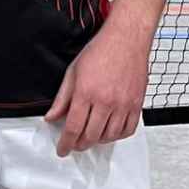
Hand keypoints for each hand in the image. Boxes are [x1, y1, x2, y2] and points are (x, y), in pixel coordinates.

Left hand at [44, 23, 150, 157]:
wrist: (126, 39)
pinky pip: (127, 130)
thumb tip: (52, 117)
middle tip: (74, 144)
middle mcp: (106, 101)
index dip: (66, 143)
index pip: (73, 128)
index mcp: (86, 93)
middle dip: (79, 145)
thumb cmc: (101, 51)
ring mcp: (123, 104)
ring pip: (109, 136)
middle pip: (90, 136)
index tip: (62, 149)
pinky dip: (117, 136)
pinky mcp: (136, 104)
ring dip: (97, 141)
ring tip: (90, 137)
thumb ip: (62, 98)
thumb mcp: (73, 72)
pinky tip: (109, 132)